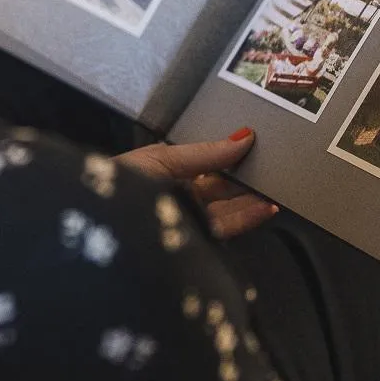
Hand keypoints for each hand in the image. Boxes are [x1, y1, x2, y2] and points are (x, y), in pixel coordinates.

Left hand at [119, 130, 279, 239]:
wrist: (101, 224)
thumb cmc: (121, 183)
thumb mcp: (163, 159)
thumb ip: (205, 153)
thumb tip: (245, 136)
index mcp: (165, 174)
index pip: (204, 165)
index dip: (230, 156)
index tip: (258, 145)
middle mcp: (177, 198)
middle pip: (219, 188)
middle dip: (246, 179)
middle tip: (277, 168)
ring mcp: (186, 221)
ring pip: (226, 210)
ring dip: (252, 200)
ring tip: (278, 188)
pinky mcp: (193, 244)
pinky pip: (225, 230)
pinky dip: (247, 219)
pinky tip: (266, 208)